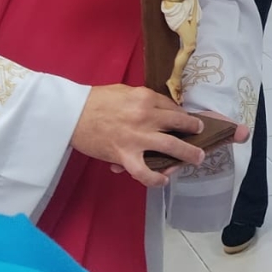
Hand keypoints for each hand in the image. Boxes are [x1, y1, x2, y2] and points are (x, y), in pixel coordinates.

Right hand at [72, 85, 211, 187]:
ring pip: (171, 148)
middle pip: (180, 124)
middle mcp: (146, 116)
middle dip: (195, 131)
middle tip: (201, 136)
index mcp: (145, 98)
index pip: (173, 108)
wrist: (70, 114)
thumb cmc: (95, 101)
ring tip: (196, 159)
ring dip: (188, 154)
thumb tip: (161, 112)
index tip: (188, 121)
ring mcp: (137, 138)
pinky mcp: (124, 156)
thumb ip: (144, 100)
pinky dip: (156, 179)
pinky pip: (145, 172)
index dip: (183, 116)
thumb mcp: (125, 91)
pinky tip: (163, 179)